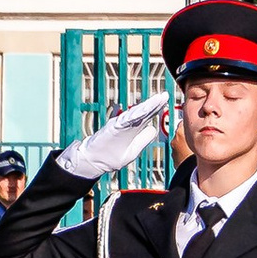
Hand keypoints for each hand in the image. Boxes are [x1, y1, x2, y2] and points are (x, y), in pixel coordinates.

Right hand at [59, 86, 176, 182]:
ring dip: (145, 108)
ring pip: (134, 115)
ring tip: (156, 101)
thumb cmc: (110, 157)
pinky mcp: (112, 130)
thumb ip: (142, 140)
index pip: (148, 117)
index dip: (156, 109)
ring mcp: (119, 127)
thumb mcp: (132, 152)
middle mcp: (127, 126)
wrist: (91, 162)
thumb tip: (153, 128)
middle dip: (154, 105)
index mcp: (133, 131)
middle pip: (143, 113)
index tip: (165, 99)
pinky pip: (123, 122)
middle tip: (164, 95)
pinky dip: (131, 117)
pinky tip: (141, 112)